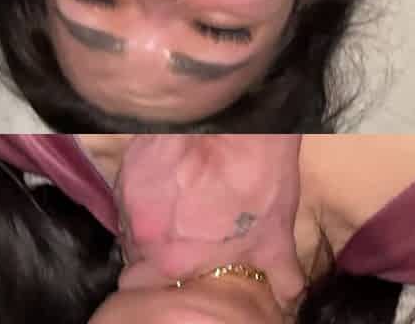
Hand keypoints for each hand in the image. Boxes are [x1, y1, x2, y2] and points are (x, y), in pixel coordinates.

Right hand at [116, 135, 304, 308]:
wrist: (235, 122)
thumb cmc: (258, 180)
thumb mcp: (277, 235)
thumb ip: (277, 274)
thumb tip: (288, 293)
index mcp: (174, 262)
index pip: (151, 285)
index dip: (169, 276)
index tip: (185, 262)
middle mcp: (142, 237)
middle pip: (139, 255)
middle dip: (159, 248)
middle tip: (184, 230)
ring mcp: (129, 199)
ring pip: (134, 223)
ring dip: (151, 219)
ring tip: (180, 201)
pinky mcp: (125, 167)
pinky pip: (129, 192)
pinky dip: (146, 191)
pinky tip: (170, 179)